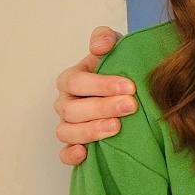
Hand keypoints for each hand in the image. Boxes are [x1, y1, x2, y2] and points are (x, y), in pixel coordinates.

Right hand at [54, 26, 135, 165]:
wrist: (127, 91)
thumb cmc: (117, 69)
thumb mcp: (114, 48)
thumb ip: (105, 39)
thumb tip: (99, 47)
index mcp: (71, 80)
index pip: (77, 82)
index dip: (100, 85)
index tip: (128, 86)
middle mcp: (65, 103)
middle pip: (73, 109)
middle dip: (103, 107)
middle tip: (130, 106)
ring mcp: (68, 126)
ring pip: (67, 132)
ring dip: (91, 130)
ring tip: (117, 127)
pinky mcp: (74, 146)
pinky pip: (64, 154)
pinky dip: (71, 155)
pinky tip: (86, 153)